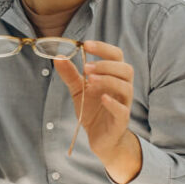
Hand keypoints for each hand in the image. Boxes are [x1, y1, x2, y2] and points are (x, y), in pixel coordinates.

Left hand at [53, 40, 141, 182]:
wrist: (100, 138)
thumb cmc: (93, 110)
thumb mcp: (78, 89)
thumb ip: (70, 74)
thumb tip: (58, 56)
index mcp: (113, 76)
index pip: (116, 56)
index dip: (103, 48)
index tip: (85, 44)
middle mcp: (122, 88)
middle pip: (125, 69)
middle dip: (106, 64)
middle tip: (86, 67)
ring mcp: (123, 104)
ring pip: (126, 87)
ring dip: (108, 80)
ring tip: (90, 79)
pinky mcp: (121, 121)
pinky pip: (123, 110)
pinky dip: (113, 102)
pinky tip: (102, 97)